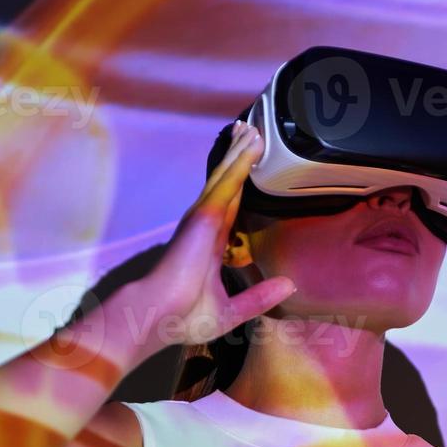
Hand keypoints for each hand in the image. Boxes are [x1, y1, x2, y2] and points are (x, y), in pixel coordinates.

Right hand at [128, 121, 294, 350]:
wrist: (158, 316)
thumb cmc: (184, 318)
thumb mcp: (232, 311)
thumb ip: (259, 297)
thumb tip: (288, 285)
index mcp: (210, 246)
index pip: (230, 208)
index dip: (239, 185)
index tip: (246, 167)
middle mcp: (205, 227)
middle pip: (228, 185)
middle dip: (238, 158)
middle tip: (251, 130)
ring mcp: (203, 218)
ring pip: (227, 177)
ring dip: (240, 152)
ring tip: (252, 128)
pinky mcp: (204, 216)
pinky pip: (226, 184)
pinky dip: (239, 164)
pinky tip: (250, 145)